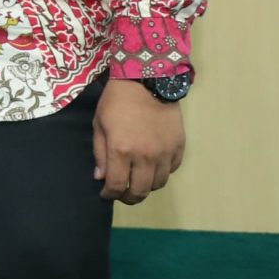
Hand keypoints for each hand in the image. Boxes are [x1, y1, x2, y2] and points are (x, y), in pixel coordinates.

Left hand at [94, 78, 185, 202]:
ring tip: (137, 180)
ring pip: (158, 184)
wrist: (147, 81)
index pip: (117, 185)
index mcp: (122, 150)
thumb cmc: (116, 101)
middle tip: (122, 195)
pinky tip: (152, 166)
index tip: (106, 194)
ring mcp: (165, 153)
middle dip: (129, 197)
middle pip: (140, 191)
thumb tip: (101, 178)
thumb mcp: (99, 124)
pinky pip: (171, 170)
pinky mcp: (178, 147)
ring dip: (146, 186)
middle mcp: (145, 156)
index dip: (110, 195)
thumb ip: (100, 153)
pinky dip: (161, 173)